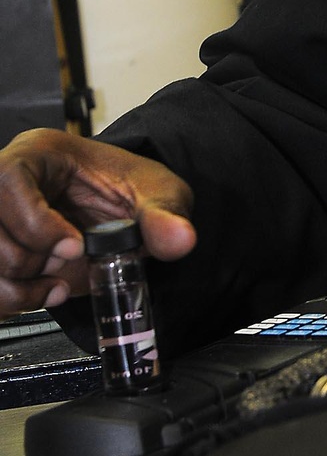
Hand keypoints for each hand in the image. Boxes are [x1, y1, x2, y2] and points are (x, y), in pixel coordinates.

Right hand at [0, 128, 195, 314]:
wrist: (125, 210)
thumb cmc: (130, 186)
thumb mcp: (158, 192)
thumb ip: (165, 214)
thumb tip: (180, 239)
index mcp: (40, 153)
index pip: (9, 179)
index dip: (35, 220)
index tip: (74, 246)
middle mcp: (7, 184)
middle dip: (29, 257)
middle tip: (70, 259)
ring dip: (18, 285)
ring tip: (57, 282)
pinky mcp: (0, 250)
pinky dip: (10, 301)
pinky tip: (45, 294)